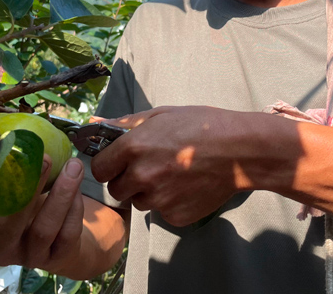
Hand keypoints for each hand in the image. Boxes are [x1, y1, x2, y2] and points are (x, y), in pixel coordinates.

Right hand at [0, 147, 86, 272]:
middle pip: (10, 221)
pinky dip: (74, 208)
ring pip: (44, 228)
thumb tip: (3, 129)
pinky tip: (78, 188)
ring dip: (60, 194)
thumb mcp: (13, 194)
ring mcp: (27, 256)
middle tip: (44, 157)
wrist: (56, 246)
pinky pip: (67, 233)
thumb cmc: (27, 210)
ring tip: (73, 165)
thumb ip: (7, 172)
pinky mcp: (55, 259)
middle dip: (28, 188)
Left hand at [90, 106, 251, 226]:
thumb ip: (124, 123)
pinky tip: (186, 186)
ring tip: (173, 173)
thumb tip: (93, 125)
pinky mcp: (174, 216)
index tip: (119, 162)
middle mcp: (141, 176)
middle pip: (116, 189)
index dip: (109, 165)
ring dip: (148, 192)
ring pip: (139, 202)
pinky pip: (161, 212)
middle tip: (151, 166)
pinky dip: (169, 203)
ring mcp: (158, 199)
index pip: (99, 168)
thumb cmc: (202, 126)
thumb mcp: (161, 115)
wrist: (239, 151)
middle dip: (127, 180)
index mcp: (134, 147)